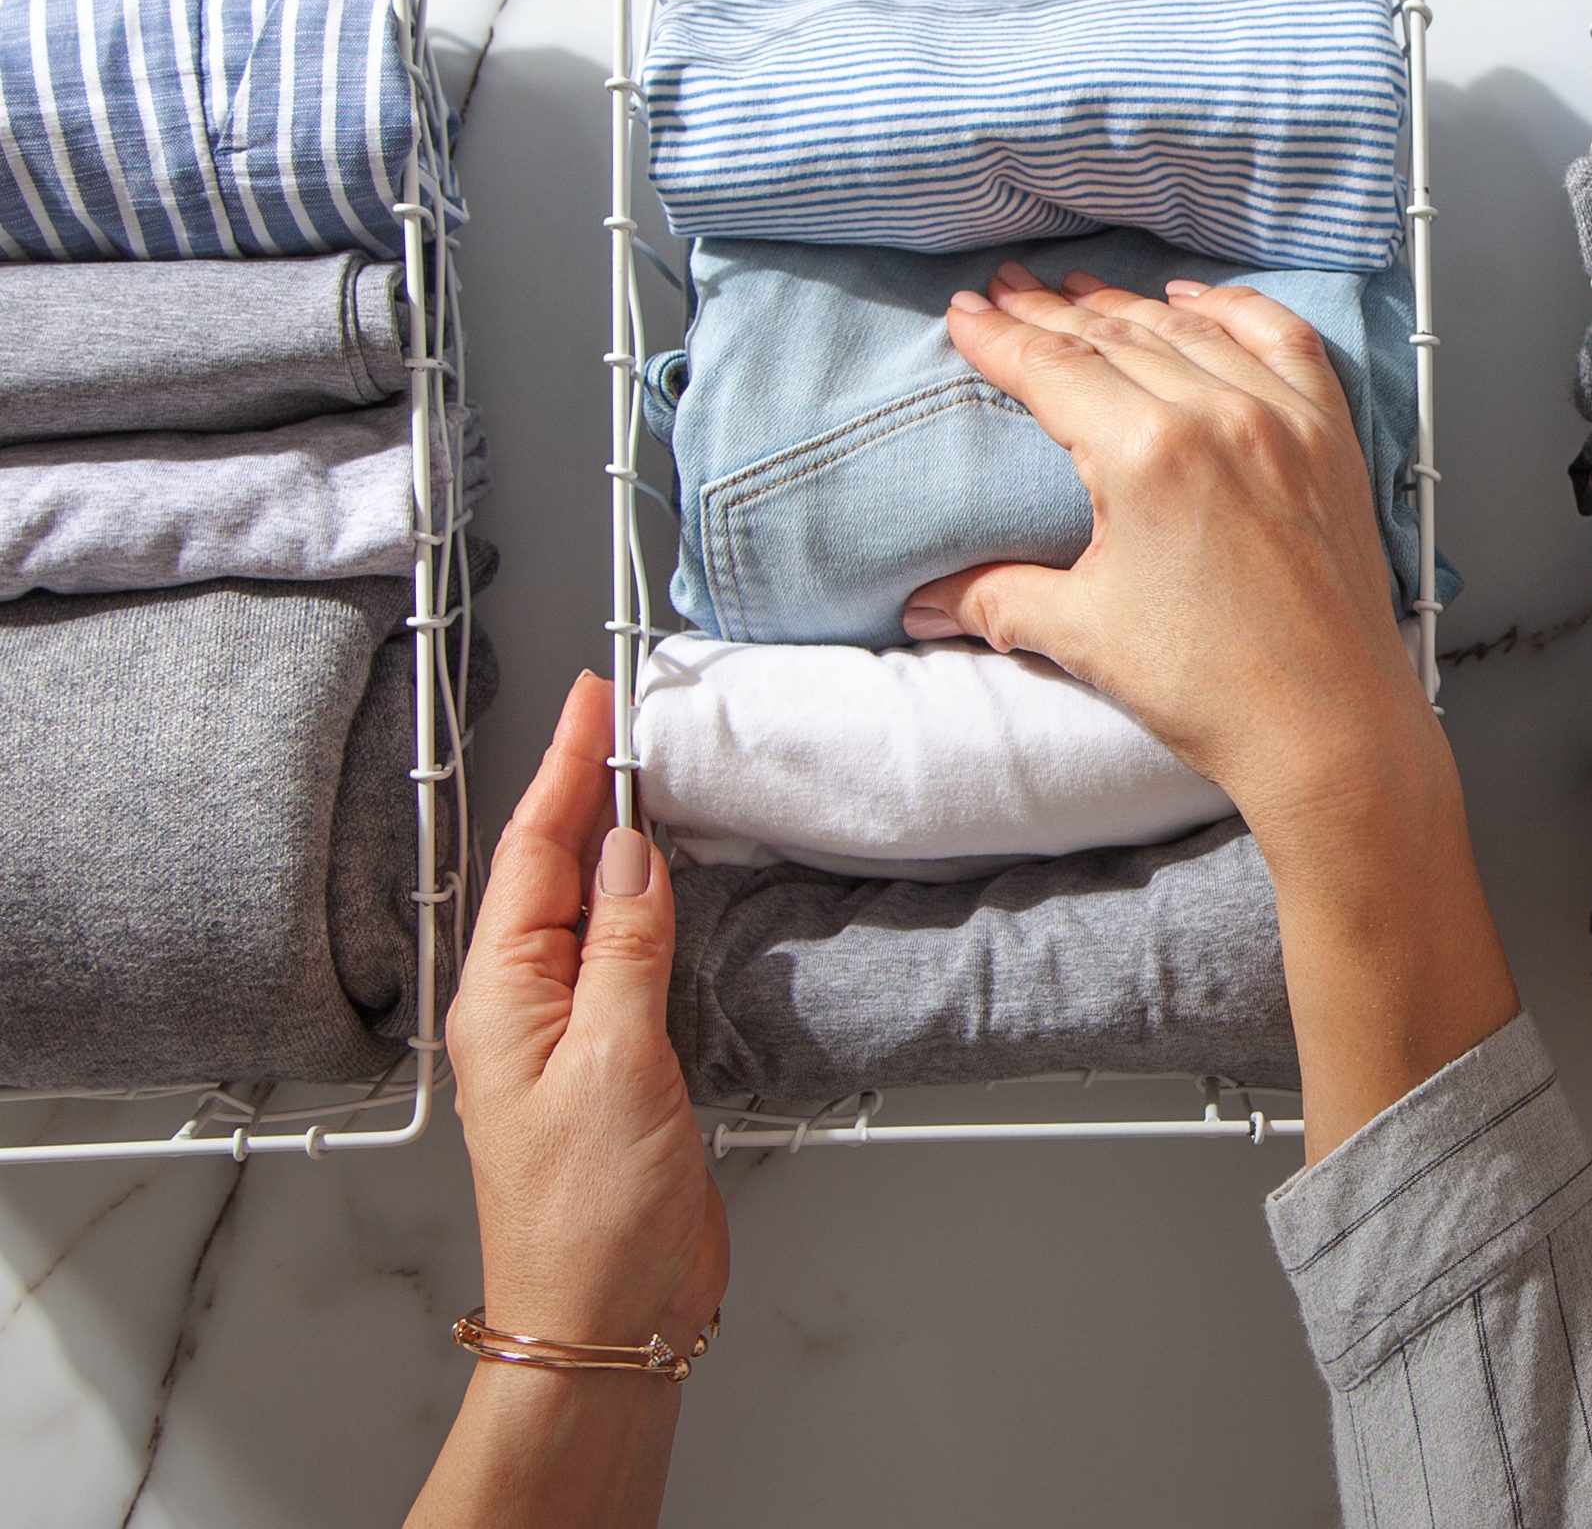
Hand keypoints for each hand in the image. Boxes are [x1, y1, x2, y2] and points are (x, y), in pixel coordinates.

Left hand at [445, 673, 726, 1350]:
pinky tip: (664, 888)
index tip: (595, 702)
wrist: (606, 1315)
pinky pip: (620, 957)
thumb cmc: (589, 1217)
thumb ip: (623, 949)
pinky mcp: (612, 1065)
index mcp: (502, 997)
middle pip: (552, 871)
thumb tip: (628, 852)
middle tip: (617, 714)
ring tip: (640, 776)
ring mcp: (566, 1036)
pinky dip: (645, 905)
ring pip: (586, 909)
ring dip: (613, 842)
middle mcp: (524, 1008)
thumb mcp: (613, 1062)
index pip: (538, 853)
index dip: (569, 770)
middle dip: (582, 788)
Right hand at [901, 265, 1440, 836]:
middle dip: (1051, 312)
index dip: (1000, 337)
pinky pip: (1284, 341)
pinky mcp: (1331, 439)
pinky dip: (1236, 310)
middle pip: (1116, 337)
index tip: (964, 312)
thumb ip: (998, 598)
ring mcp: (1284, 420)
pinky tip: (1198, 300)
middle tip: (1007, 289)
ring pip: (1191, 332)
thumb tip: (926, 603)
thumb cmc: (1214, 688)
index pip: (1055, 369)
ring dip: (1129, 306)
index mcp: (1148, 454)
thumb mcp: (1085, 634)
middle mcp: (1220, 416)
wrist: (1330, 728)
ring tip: (1080, 291)